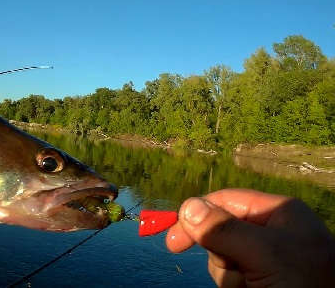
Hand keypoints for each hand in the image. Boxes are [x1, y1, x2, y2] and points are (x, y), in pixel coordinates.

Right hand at [166, 189, 334, 287]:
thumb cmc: (308, 283)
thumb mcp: (264, 253)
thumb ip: (224, 230)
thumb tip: (187, 208)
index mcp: (276, 213)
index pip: (225, 201)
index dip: (196, 216)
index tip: (173, 240)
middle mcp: (269, 233)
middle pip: (219, 234)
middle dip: (222, 256)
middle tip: (234, 272)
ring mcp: (264, 259)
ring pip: (221, 261)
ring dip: (230, 278)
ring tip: (255, 287)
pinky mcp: (260, 280)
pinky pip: (230, 279)